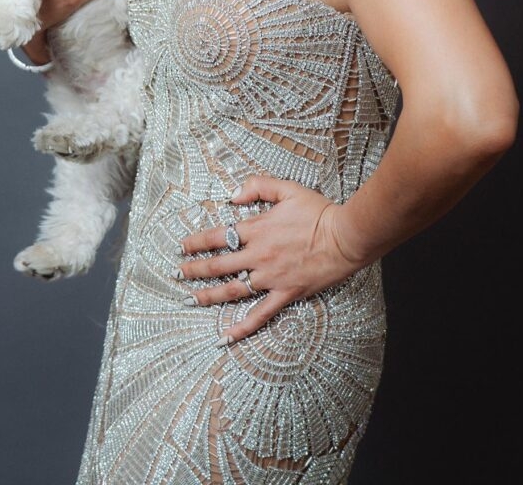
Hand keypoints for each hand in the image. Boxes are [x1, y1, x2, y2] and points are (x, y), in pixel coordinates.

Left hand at [175, 175, 359, 344]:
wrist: (345, 237)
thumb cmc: (319, 212)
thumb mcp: (288, 189)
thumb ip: (258, 186)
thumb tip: (233, 196)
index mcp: (257, 229)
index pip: (218, 236)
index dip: (196, 242)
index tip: (182, 246)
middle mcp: (259, 255)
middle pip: (218, 265)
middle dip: (194, 270)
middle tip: (177, 274)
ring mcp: (271, 277)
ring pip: (232, 290)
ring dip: (208, 295)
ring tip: (190, 299)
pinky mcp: (286, 293)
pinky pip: (260, 314)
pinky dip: (242, 327)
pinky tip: (226, 336)